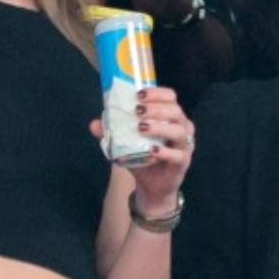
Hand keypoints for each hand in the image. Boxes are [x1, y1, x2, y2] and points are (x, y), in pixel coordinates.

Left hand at [88, 85, 193, 210]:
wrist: (152, 185)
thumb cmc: (143, 157)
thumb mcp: (125, 143)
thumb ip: (112, 132)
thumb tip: (94, 124)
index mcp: (170, 117)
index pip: (170, 97)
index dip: (157, 93)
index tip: (138, 94)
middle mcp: (182, 127)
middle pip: (175, 111)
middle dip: (156, 108)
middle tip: (137, 110)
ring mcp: (184, 145)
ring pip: (179, 131)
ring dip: (159, 127)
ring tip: (141, 127)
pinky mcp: (183, 162)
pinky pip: (177, 155)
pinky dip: (164, 152)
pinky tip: (151, 151)